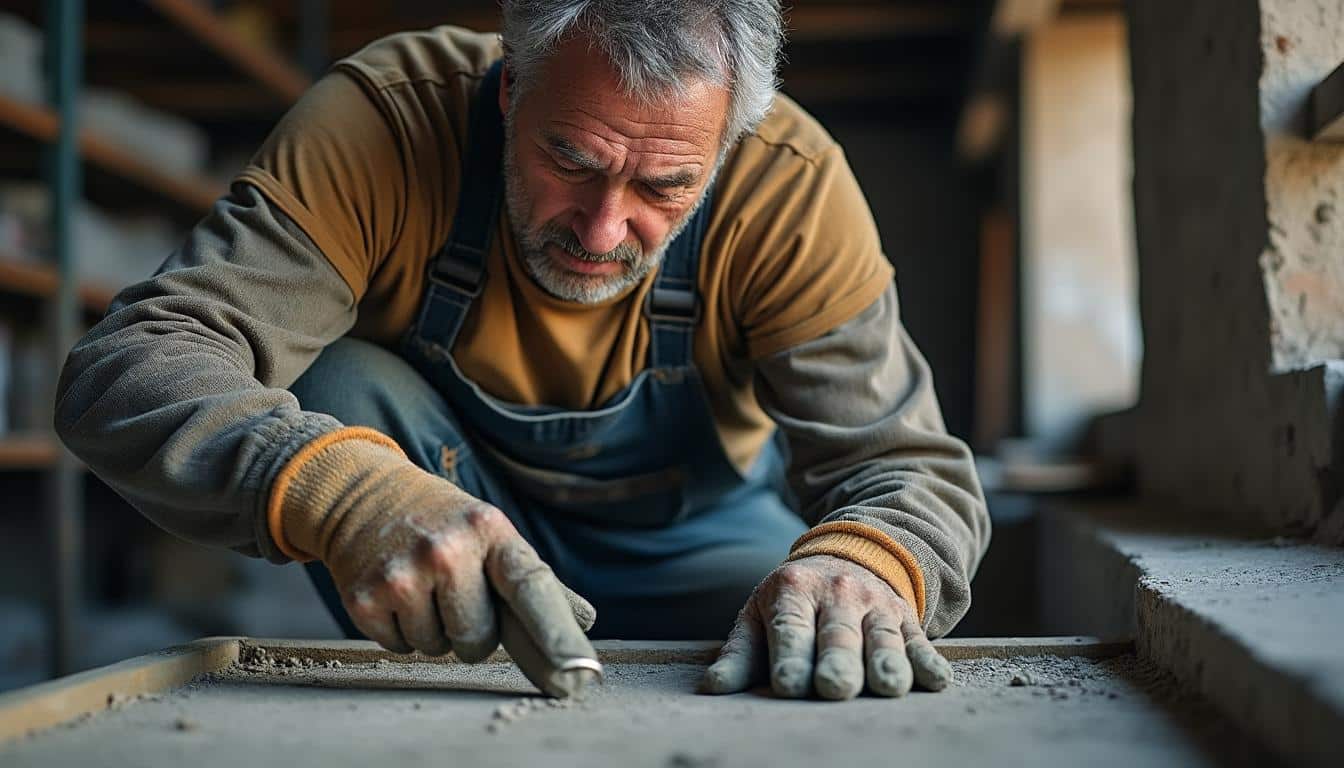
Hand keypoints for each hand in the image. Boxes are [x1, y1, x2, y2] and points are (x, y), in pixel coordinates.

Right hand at [280, 439, 597, 695]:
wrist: (361, 494)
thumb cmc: (443, 521)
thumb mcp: (490, 533)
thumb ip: (534, 581)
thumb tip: (588, 618)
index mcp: (490, 530)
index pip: (531, 589)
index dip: (557, 633)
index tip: (579, 671)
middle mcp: (447, 549)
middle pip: (480, 640)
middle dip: (473, 630)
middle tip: (453, 591)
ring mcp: (402, 574)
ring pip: (439, 648)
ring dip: (434, 630)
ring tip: (422, 586)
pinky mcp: (363, 597)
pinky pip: (400, 648)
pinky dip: (400, 631)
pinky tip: (395, 593)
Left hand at [699, 554, 951, 699]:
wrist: (851, 554)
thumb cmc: (794, 600)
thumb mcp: (761, 614)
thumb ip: (740, 653)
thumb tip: (713, 689)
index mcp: (794, 590)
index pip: (791, 627)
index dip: (790, 656)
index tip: (788, 686)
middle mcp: (838, 595)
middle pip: (838, 635)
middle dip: (838, 662)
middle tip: (834, 688)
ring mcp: (877, 606)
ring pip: (883, 638)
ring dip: (887, 662)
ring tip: (888, 687)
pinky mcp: (907, 620)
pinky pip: (920, 642)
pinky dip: (930, 662)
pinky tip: (936, 680)